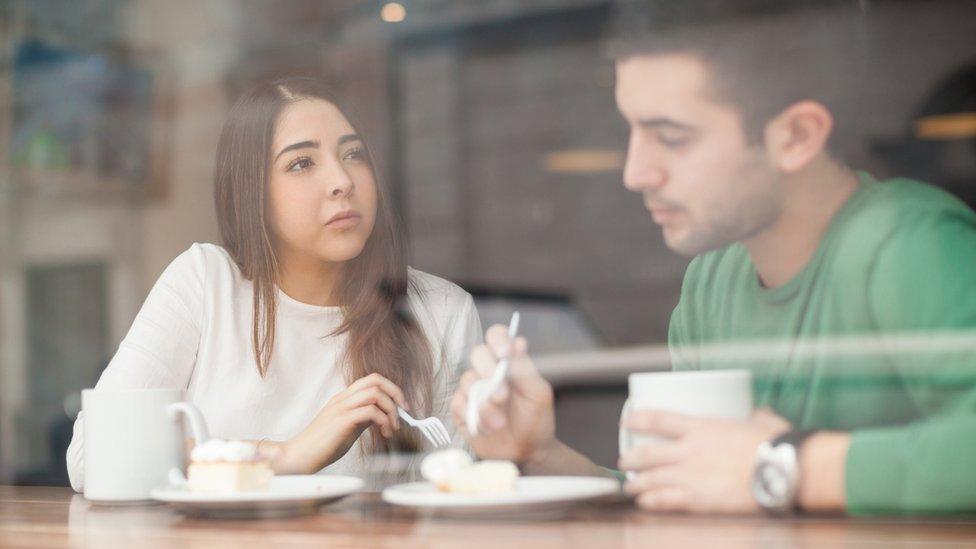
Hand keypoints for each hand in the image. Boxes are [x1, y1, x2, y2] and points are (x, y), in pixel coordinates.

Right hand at [277, 373, 406, 473]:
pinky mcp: (342, 420)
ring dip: (391, 410)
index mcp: (343, 398)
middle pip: (375, 380)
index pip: (371, 380)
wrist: (301, 456)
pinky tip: (384, 433)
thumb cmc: (323, 445)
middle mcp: (343, 398)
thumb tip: (382, 415)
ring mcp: (341, 407)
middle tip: (404, 411)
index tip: (402, 405)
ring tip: (392, 427)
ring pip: (375, 393)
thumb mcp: (347, 426)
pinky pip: (370, 411)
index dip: (391, 388)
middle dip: (396, 393)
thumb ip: (363, 417)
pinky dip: (383, 420)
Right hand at [450, 324, 557, 465]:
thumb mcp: (538, 394)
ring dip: (485, 405)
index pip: (497, 336)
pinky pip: (458, 404)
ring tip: (500, 423)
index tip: (505, 352)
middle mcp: (488, 371)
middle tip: (502, 395)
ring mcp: (473, 390)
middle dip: (488, 372)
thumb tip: (517, 343)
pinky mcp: (461, 409)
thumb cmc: (536, 419)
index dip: (498, 339)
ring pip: (467, 382)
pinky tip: (488, 429)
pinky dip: (474, 418)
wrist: (527, 452)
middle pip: (477, 354)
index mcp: (509, 362)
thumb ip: (525, 369)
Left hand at [619, 408, 789, 513]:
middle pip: (648, 453)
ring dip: (636, 484)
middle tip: (625, 462)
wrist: (783, 471)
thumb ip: (754, 416)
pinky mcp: (698, 499)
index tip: (627, 421)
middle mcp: (690, 450)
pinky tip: (643, 503)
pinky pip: (665, 500)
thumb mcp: (761, 421)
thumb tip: (759, 413)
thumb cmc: (776, 446)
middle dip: (631, 459)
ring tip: (630, 487)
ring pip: (651, 479)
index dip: (638, 419)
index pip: (658, 419)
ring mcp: (691, 475)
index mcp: (702, 427)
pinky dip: (650, 502)